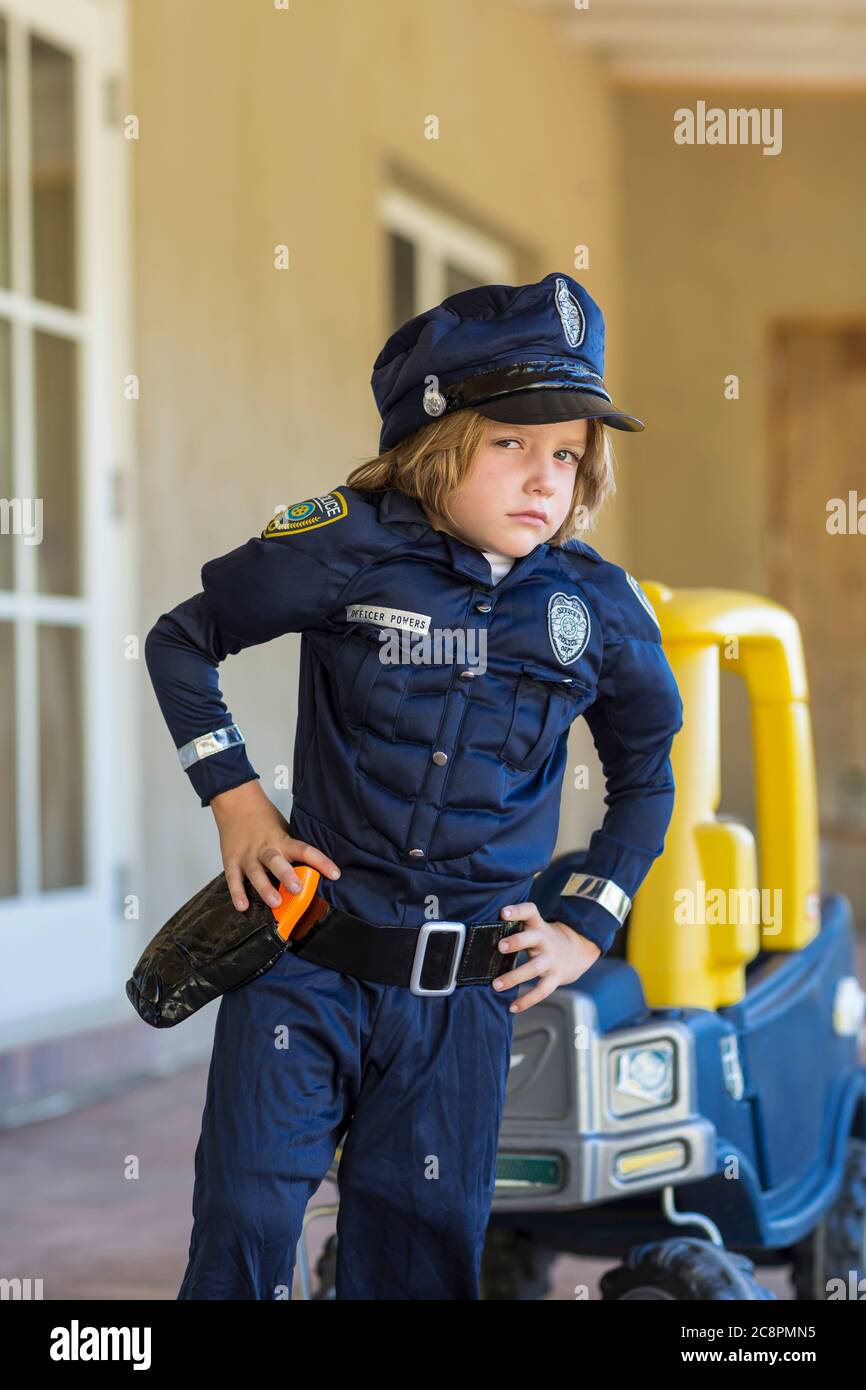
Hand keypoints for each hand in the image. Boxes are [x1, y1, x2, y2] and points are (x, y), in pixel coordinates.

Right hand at [209, 780, 340, 910]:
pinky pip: (233, 879)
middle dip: (287, 876)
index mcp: (282, 840)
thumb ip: (292, 847)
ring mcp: (247, 855)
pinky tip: (242, 906)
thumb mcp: (283, 828)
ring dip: (265, 888)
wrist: (236, 801)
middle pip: (277, 862)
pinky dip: (237, 893)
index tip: (335, 874)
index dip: (321, 862)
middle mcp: (266, 848)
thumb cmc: (263, 817)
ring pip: (256, 873)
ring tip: (275, 902)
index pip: (305, 850)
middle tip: (297, 889)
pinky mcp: (231, 861)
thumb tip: (314, 868)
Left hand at [492, 902, 601, 1012]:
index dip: (518, 910)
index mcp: (539, 926)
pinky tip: (513, 1006)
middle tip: (500, 946)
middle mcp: (546, 941)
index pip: (530, 911)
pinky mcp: (556, 977)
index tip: (503, 912)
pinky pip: (542, 990)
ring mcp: (552, 960)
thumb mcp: (535, 928)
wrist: (577, 952)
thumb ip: (516, 928)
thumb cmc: (544, 940)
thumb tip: (482, 936)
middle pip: (534, 938)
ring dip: (514, 977)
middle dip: (517, 941)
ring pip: (534, 967)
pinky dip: (527, 1000)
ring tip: (496, 985)